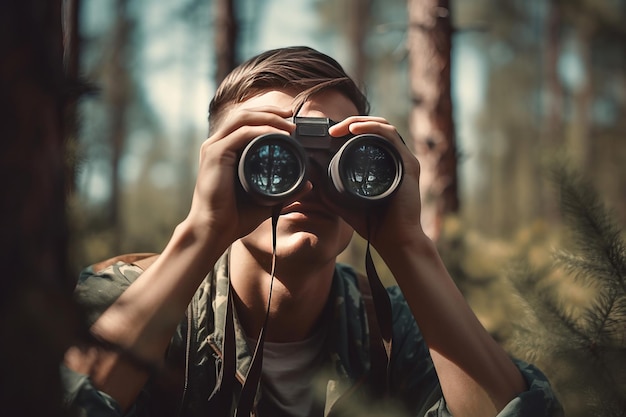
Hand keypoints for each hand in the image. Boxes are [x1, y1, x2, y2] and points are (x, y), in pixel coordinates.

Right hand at [186, 105, 309, 249]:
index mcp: (225, 150)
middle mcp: (217, 144)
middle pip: (244, 114)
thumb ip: (286, 191)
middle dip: (270, 110)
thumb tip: (308, 184)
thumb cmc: (235, 217)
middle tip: (291, 114)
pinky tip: (276, 133)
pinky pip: (240, 134)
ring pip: (242, 119)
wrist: (215, 230)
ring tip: (288, 123)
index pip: (246, 121)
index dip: (268, 116)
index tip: (290, 120)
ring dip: (267, 117)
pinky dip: (260, 130)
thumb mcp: (266, 199)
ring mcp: (214, 147)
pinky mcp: (215, 154)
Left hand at [325, 116, 425, 251]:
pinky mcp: (408, 165)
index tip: (329, 134)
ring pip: (382, 126)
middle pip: (374, 127)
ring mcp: (403, 160)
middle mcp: (396, 158)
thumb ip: (331, 191)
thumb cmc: (374, 224)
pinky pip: (390, 136)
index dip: (349, 129)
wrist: (395, 240)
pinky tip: (355, 130)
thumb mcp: (345, 203)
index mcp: (384, 164)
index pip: (368, 136)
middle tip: (331, 130)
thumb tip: (312, 179)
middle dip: (351, 122)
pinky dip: (372, 128)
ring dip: (359, 122)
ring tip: (340, 128)